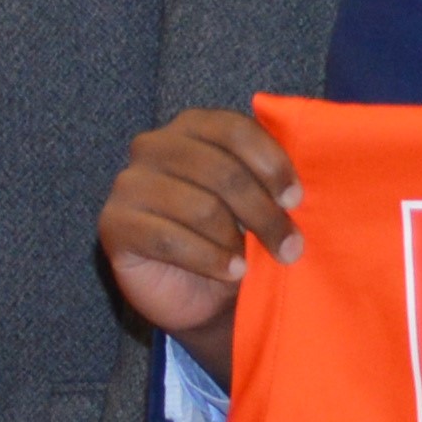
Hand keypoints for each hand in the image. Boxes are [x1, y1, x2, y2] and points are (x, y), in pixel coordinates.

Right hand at [98, 102, 303, 378]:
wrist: (200, 294)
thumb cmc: (234, 238)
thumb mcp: (258, 202)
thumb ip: (272, 180)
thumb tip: (307, 177)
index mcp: (190, 127)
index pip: (232, 128)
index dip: (270, 163)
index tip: (296, 199)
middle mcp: (153, 146)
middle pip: (220, 170)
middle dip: (263, 212)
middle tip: (290, 247)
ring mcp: (128, 184)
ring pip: (199, 206)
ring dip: (236, 242)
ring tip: (253, 265)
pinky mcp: (114, 225)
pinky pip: (169, 239)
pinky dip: (209, 258)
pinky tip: (230, 271)